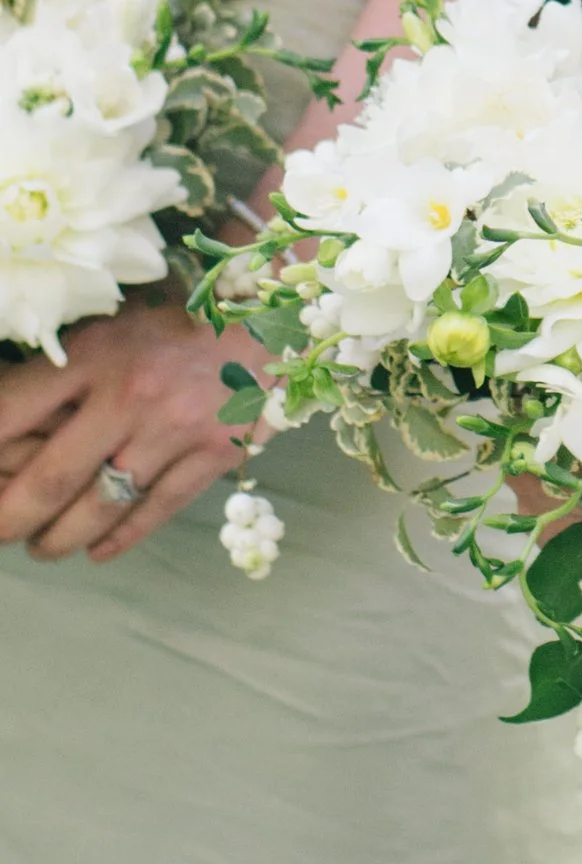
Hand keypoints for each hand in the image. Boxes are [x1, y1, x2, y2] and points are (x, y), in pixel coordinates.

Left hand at [0, 299, 254, 560]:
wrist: (272, 313)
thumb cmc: (179, 321)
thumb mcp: (110, 330)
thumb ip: (63, 375)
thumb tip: (9, 422)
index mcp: (95, 355)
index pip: (13, 414)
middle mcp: (130, 395)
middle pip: (50, 480)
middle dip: (10, 520)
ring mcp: (175, 428)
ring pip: (100, 507)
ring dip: (58, 539)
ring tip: (43, 547)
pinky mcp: (215, 453)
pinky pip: (156, 510)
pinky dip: (119, 539)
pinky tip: (97, 551)